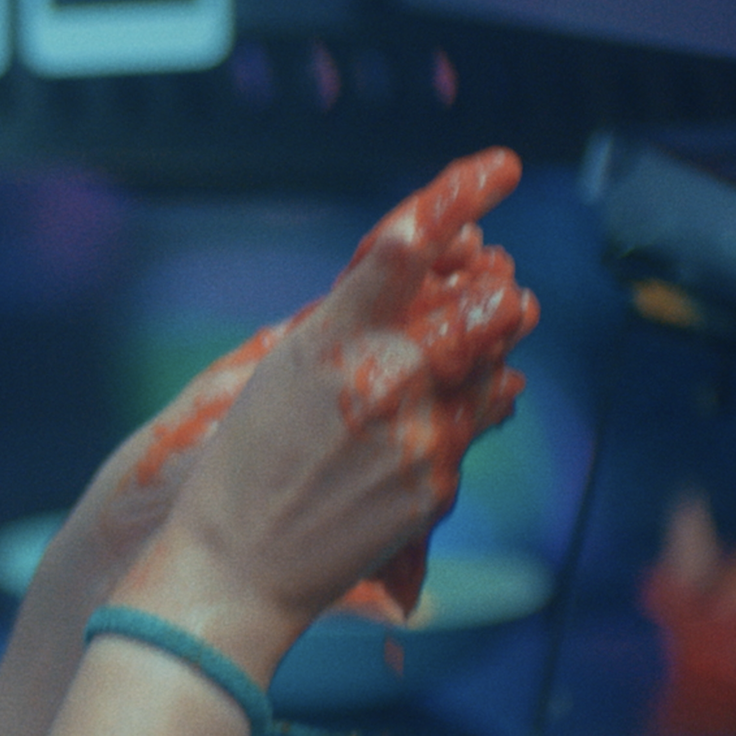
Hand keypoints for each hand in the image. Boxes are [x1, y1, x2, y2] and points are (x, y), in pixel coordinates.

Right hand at [114, 149, 537, 669]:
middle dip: (495, 291)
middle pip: (484, 307)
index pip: (409, 242)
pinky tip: (447, 411)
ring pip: (494, 368)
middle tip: (497, 278)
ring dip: (490, 348)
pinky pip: (474, 428)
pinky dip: (469, 409)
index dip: (462, 193)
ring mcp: (421, 437)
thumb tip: (402, 277)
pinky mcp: (438, 486)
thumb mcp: (279, 368)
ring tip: (477, 339)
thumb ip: (346, 319)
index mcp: (335, 339)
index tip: (500, 167)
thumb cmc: (240, 465)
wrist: (236, 568)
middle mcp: (386, 381)